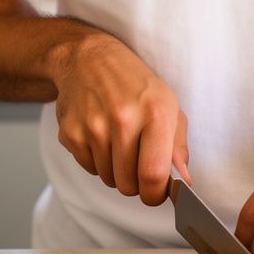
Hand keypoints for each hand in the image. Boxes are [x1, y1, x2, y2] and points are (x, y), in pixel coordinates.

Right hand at [51, 28, 190, 205]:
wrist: (88, 59)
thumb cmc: (135, 84)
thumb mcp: (168, 105)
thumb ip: (178, 146)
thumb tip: (183, 182)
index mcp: (155, 111)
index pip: (153, 175)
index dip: (155, 194)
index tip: (155, 192)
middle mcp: (123, 118)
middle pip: (128, 185)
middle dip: (135, 182)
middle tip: (136, 160)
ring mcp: (93, 126)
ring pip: (108, 179)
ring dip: (116, 170)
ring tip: (118, 141)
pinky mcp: (70, 132)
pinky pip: (89, 168)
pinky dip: (96, 160)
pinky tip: (100, 135)